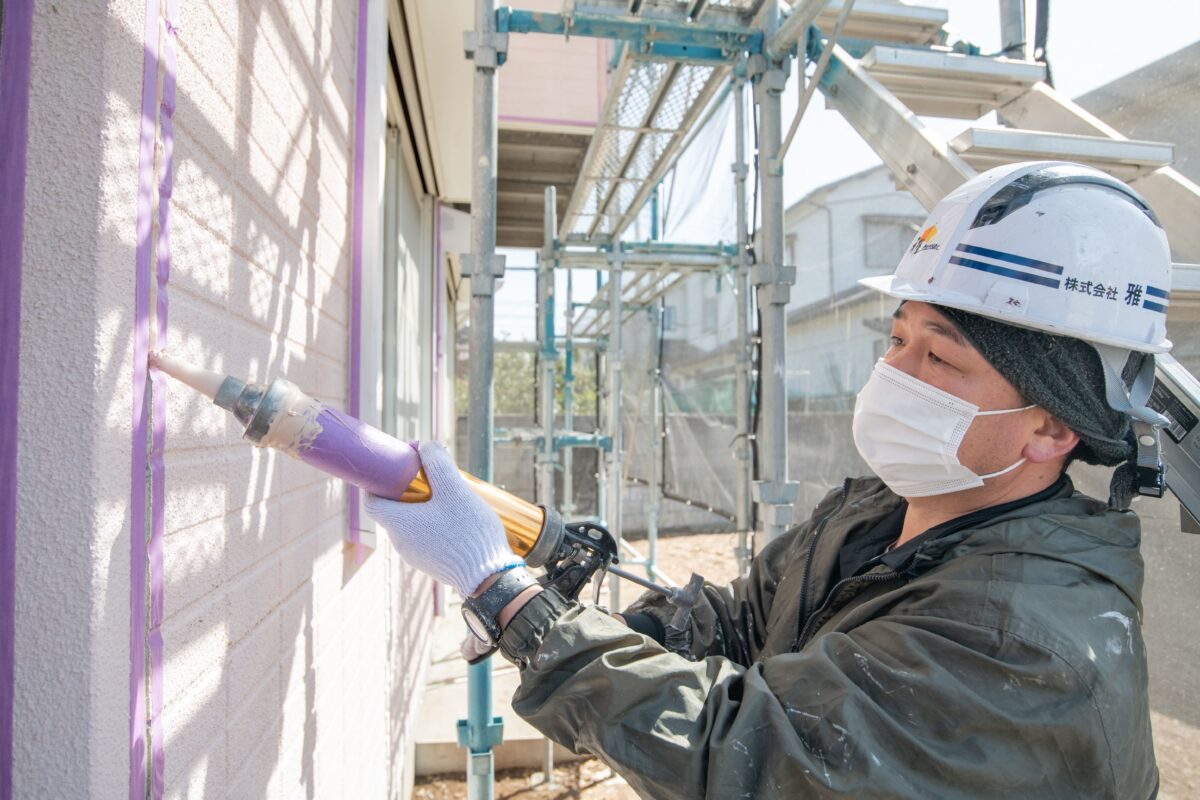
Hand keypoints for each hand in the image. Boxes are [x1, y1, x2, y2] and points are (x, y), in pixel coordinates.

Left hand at [365, 441, 522, 595]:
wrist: (488, 578)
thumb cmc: (468, 532)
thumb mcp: (455, 489)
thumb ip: (437, 463)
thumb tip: (425, 446)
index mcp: (398, 523)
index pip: (371, 499)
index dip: (378, 480)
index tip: (395, 467)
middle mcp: (400, 542)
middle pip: (394, 508)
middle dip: (409, 488)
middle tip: (432, 474)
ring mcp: (415, 555)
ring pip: (412, 522)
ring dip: (425, 505)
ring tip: (452, 495)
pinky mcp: (431, 563)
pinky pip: (425, 535)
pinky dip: (434, 522)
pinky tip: (458, 517)